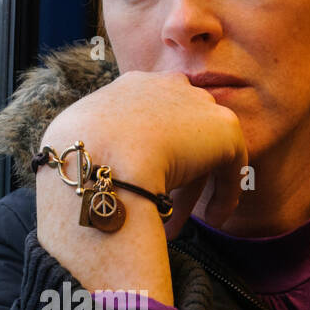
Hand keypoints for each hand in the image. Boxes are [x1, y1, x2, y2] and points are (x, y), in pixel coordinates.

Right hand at [42, 70, 249, 239]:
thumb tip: (96, 164)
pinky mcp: (225, 130)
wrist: (105, 154)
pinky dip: (224, 195)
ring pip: (202, 154)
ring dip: (192, 192)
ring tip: (180, 224)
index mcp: (134, 84)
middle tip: (161, 206)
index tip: (144, 178)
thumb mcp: (80, 137)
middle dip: (173, 173)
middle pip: (179, 134)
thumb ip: (100, 140)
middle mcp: (168, 85)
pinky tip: (214, 219)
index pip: (152, 115)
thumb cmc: (80, 152)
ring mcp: (199, 104)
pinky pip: (229, 168)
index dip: (151, 149)